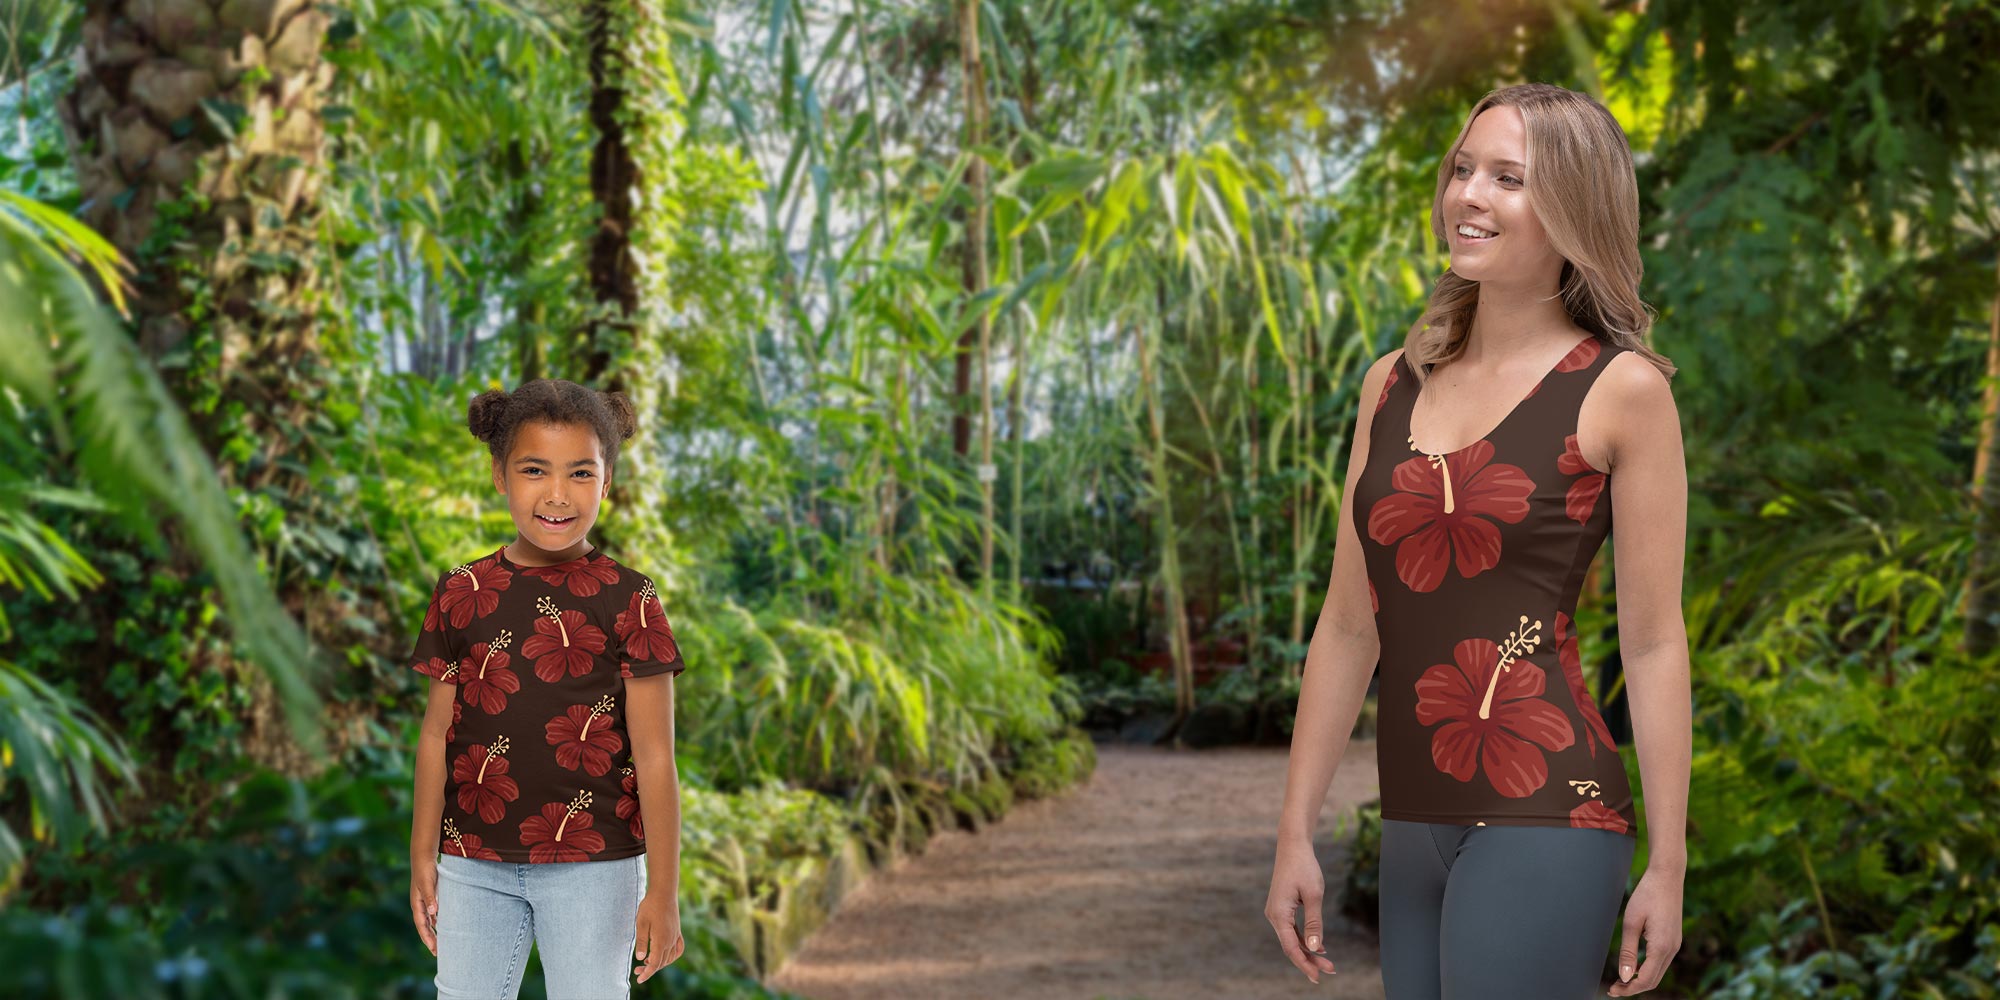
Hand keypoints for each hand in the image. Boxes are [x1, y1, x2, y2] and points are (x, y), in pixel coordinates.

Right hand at [410, 856, 439, 956]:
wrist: (424, 857)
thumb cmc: (425, 869)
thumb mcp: (428, 883)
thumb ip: (430, 897)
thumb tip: (433, 913)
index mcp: (417, 904)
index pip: (422, 926)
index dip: (427, 938)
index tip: (434, 949)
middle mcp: (420, 905)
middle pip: (425, 926)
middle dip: (430, 939)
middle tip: (438, 953)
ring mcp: (425, 901)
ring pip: (429, 921)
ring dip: (434, 931)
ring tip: (442, 943)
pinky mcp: (430, 896)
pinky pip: (433, 913)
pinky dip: (438, 921)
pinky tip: (444, 926)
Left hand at [633, 890, 684, 983]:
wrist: (664, 892)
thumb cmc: (650, 907)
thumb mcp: (641, 924)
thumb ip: (641, 942)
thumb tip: (640, 959)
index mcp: (660, 940)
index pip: (655, 963)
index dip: (647, 973)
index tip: (639, 979)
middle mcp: (670, 941)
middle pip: (661, 962)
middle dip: (649, 969)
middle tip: (636, 970)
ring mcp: (675, 936)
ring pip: (669, 957)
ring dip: (659, 963)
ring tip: (647, 963)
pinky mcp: (677, 931)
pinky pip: (679, 949)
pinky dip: (673, 957)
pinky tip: (666, 956)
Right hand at [1265, 838, 1338, 983]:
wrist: (1293, 846)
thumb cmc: (1304, 867)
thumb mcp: (1313, 895)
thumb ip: (1314, 923)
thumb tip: (1314, 948)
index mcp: (1278, 914)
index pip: (1290, 947)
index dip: (1305, 963)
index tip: (1319, 976)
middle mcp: (1274, 916)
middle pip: (1291, 946)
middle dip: (1310, 960)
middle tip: (1331, 970)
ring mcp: (1277, 912)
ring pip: (1291, 939)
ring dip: (1308, 951)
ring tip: (1327, 963)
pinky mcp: (1282, 908)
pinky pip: (1292, 930)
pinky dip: (1304, 940)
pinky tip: (1318, 947)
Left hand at [1607, 865, 1682, 995]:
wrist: (1667, 877)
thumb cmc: (1647, 895)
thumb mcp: (1631, 922)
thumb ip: (1628, 951)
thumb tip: (1624, 976)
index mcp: (1662, 947)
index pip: (1646, 979)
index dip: (1628, 988)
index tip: (1612, 990)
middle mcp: (1673, 949)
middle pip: (1653, 980)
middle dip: (1633, 987)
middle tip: (1613, 989)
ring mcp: (1675, 945)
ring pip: (1658, 973)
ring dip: (1640, 979)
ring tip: (1620, 980)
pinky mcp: (1673, 940)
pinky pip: (1661, 962)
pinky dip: (1647, 970)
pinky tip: (1633, 967)